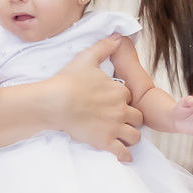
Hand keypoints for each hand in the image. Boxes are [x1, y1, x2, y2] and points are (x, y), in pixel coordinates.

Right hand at [51, 38, 141, 161]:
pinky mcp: (104, 142)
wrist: (55, 102)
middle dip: (131, 119)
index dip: (122, 100)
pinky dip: (125, 155)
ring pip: (134, 136)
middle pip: (137, 117)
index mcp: (119, 91)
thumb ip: (104, 47)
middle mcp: (120, 110)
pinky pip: (122, 153)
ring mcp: (114, 127)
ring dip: (130, 136)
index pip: (129, 97)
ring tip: (123, 137)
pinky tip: (124, 156)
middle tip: (120, 120)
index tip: (114, 102)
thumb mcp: (87, 58)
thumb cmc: (69, 80)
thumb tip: (117, 36)